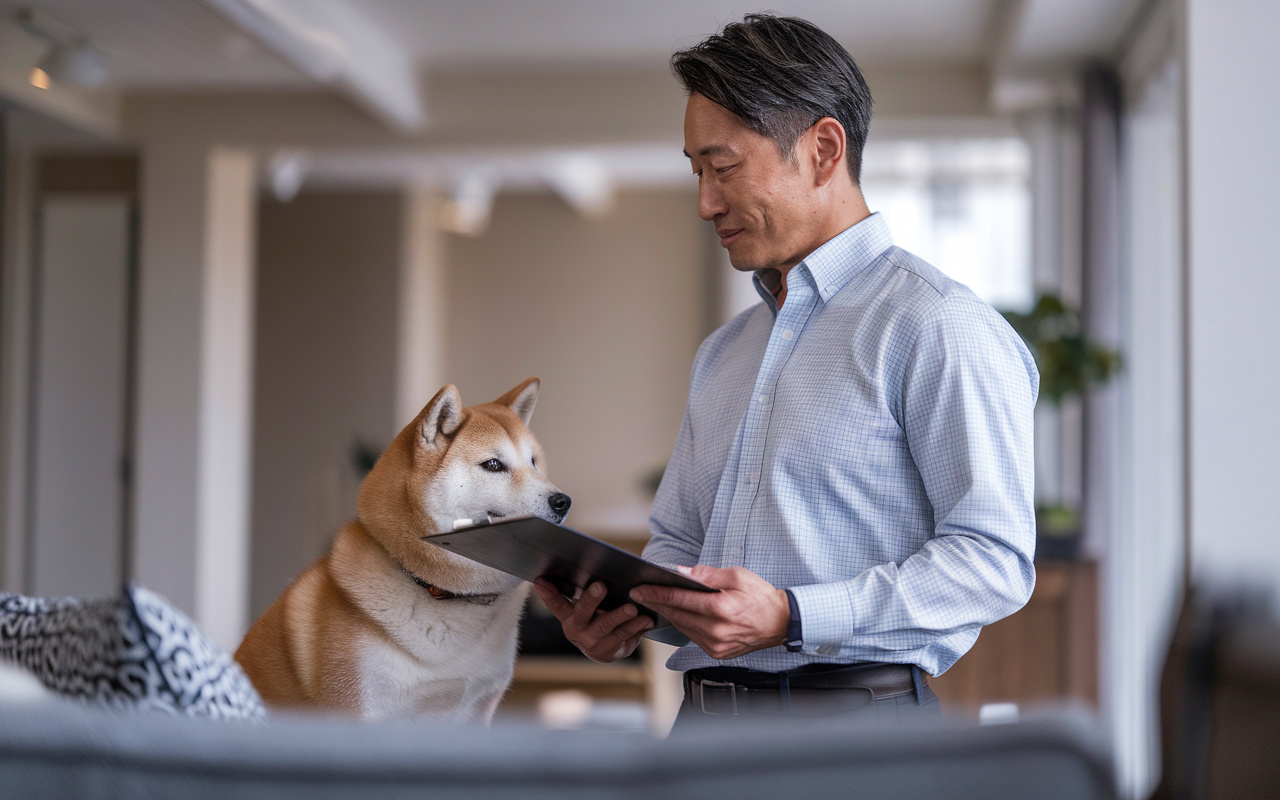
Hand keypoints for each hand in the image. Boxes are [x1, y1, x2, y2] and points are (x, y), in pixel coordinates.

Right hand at [533, 579, 653, 663]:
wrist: (605, 650)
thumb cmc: (596, 617)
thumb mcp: (587, 607)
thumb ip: (584, 592)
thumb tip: (587, 562)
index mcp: (568, 616)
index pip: (556, 604)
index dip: (547, 593)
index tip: (540, 580)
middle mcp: (576, 630)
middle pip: (582, 613)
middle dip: (591, 599)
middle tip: (601, 585)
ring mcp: (592, 643)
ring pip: (606, 627)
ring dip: (619, 616)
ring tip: (632, 608)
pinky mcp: (609, 652)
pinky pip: (624, 637)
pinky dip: (637, 626)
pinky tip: (647, 619)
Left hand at [629, 565, 788, 659]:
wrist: (781, 623)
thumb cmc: (761, 597)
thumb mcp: (738, 576)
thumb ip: (708, 575)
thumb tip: (682, 572)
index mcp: (720, 609)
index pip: (679, 600)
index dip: (656, 594)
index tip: (639, 590)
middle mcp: (716, 630)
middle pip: (676, 615)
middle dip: (656, 603)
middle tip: (639, 594)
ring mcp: (716, 645)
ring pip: (682, 627)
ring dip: (668, 614)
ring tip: (655, 602)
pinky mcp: (717, 653)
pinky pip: (692, 636)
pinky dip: (683, 624)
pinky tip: (677, 614)